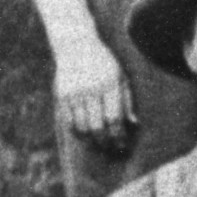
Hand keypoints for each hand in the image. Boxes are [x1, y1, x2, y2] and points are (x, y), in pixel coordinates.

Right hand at [51, 29, 137, 149]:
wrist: (77, 47)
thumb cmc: (105, 65)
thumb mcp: (122, 78)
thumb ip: (128, 100)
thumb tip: (135, 124)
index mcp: (110, 85)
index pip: (114, 119)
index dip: (118, 136)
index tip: (122, 145)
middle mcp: (91, 89)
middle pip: (97, 126)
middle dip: (105, 142)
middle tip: (110, 149)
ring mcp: (74, 92)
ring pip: (81, 126)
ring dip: (90, 139)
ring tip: (98, 143)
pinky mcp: (62, 94)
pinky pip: (69, 120)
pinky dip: (77, 131)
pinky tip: (85, 134)